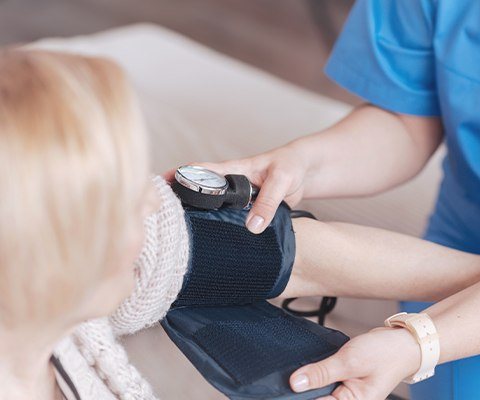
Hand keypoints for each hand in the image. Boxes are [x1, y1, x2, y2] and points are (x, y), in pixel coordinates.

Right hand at [164, 141, 310, 233]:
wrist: (306, 172)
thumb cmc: (291, 165)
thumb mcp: (281, 180)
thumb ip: (267, 202)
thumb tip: (252, 226)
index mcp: (234, 169)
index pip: (201, 172)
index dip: (179, 176)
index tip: (159, 185)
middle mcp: (232, 184)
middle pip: (202, 194)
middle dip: (182, 203)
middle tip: (162, 219)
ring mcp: (239, 199)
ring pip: (215, 210)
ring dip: (201, 220)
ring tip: (181, 237)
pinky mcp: (249, 212)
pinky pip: (233, 221)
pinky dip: (224, 230)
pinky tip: (215, 244)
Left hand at [289, 327, 420, 399]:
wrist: (401, 343)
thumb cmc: (384, 354)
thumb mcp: (350, 361)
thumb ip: (322, 373)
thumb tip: (296, 383)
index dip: (301, 395)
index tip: (287, 387)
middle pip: (317, 399)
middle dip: (306, 389)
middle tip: (298, 376)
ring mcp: (347, 395)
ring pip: (320, 393)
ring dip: (311, 382)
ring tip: (307, 372)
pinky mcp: (344, 386)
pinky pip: (326, 385)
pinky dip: (318, 376)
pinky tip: (313, 370)